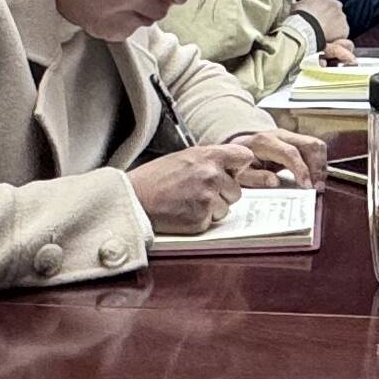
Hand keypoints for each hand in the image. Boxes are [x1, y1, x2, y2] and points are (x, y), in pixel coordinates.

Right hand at [127, 137, 256, 231]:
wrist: (134, 198)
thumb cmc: (156, 178)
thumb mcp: (185, 157)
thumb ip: (210, 160)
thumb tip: (232, 166)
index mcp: (209, 156)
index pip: (244, 157)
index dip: (238, 167)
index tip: (230, 173)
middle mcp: (212, 176)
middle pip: (236, 191)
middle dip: (222, 194)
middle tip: (198, 193)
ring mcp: (208, 198)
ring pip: (226, 209)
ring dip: (212, 209)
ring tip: (188, 202)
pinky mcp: (201, 219)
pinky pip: (211, 222)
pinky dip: (200, 220)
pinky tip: (183, 212)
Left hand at [221, 125, 326, 189]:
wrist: (237, 146)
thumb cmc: (238, 162)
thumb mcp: (239, 174)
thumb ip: (255, 178)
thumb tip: (275, 182)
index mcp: (264, 142)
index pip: (290, 153)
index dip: (301, 169)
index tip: (307, 186)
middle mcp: (280, 135)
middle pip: (309, 144)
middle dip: (318, 167)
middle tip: (317, 187)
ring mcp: (290, 136)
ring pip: (315, 144)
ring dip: (321, 165)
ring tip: (317, 183)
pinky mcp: (296, 140)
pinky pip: (314, 148)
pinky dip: (318, 163)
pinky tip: (314, 177)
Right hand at [293, 0, 354, 60]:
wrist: (305, 30)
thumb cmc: (298, 17)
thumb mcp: (295, 6)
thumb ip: (299, 3)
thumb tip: (292, 0)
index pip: (326, 2)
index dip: (320, 11)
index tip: (315, 17)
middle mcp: (336, 4)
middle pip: (334, 11)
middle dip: (329, 18)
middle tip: (319, 27)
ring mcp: (342, 16)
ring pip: (339, 22)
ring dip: (333, 28)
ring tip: (321, 35)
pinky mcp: (345, 29)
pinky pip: (341, 33)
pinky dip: (336, 37)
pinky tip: (326, 40)